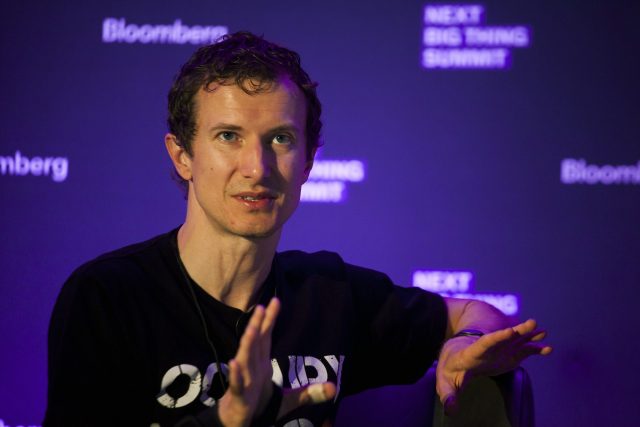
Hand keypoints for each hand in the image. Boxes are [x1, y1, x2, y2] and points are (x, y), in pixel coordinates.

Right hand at [217, 298, 335, 426]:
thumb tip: (334, 388)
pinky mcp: (239, 399)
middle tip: (261, 306)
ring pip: (244, 360)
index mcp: (261, 365)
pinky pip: (236, 385)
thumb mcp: (289, 399)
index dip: (270, 319)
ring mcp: (244, 382)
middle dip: (258, 324)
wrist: (238, 424)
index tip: (275, 300)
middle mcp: (251, 369)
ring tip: (252, 329)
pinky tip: (233, 363)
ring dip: (247, 344)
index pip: (266, 338)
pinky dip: (234, 375)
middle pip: (255, 344)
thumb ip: (309, 393)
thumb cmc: (259, 405)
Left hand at [436, 318, 551, 414]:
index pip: (485, 343)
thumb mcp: (445, 381)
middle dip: (518, 331)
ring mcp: (501, 349)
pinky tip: (548, 349)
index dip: (498, 337)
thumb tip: (451, 411)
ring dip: (529, 335)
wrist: (457, 355)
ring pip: (517, 340)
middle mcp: (489, 348)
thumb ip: (448, 394)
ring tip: (543, 331)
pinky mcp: (509, 354)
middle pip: (504, 338)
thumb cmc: (450, 369)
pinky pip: (524, 350)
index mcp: (472, 352)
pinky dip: (535, 349)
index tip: (510, 331)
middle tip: (531, 323)